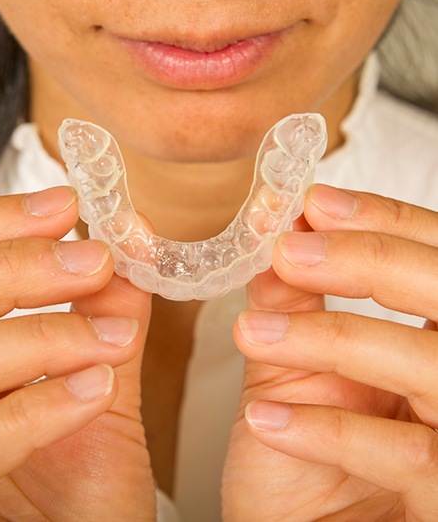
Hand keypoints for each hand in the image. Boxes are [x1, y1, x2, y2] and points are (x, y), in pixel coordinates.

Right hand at [0, 187, 155, 520]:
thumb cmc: (64, 488)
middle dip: (9, 268)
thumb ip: (96, 322)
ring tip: (112, 336)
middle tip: (95, 259)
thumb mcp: (82, 390)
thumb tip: (132, 253)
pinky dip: (32, 411)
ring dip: (37, 338)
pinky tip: (95, 388)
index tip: (61, 205)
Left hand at [223, 184, 437, 520]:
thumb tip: (273, 241)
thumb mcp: (291, 377)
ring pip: (432, 367)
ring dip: (332, 339)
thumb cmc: (301, 470)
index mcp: (437, 343)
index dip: (386, 222)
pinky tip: (264, 417)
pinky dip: (326, 429)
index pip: (436, 262)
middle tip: (290, 249)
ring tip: (253, 333)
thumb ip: (291, 310)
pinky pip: (410, 457)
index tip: (316, 203)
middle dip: (371, 260)